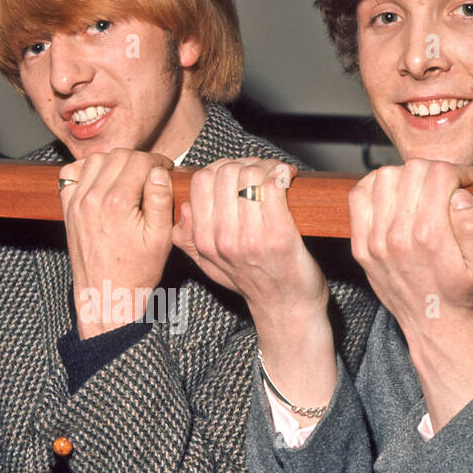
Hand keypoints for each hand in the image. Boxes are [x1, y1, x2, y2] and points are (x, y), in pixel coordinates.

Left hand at [59, 149, 174, 337]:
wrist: (107, 295)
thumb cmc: (136, 272)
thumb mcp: (161, 238)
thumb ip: (160, 199)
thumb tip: (158, 172)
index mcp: (118, 202)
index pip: (139, 161)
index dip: (157, 162)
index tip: (164, 171)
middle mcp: (93, 198)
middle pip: (118, 156)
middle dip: (138, 160)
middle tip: (150, 175)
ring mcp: (77, 202)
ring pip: (95, 160)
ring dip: (114, 162)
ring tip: (128, 178)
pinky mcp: (68, 209)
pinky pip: (71, 174)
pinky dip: (86, 170)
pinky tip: (102, 180)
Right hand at [172, 157, 326, 316]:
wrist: (286, 308)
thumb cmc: (253, 283)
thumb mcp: (209, 266)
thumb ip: (188, 239)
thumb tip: (184, 210)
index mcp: (203, 242)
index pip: (201, 181)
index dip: (221, 168)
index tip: (238, 173)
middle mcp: (223, 239)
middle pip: (226, 172)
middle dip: (246, 163)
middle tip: (261, 172)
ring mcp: (250, 238)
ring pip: (250, 174)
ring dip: (267, 167)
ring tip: (276, 176)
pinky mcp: (279, 236)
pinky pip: (274, 186)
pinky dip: (283, 174)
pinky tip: (288, 178)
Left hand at [349, 159, 472, 428]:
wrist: (436, 328)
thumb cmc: (465, 296)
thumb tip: (461, 196)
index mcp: (430, 236)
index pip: (440, 174)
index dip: (462, 170)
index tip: (472, 180)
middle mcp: (397, 235)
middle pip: (412, 171)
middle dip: (436, 170)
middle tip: (449, 184)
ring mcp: (374, 241)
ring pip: (383, 178)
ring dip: (405, 176)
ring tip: (422, 188)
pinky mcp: (361, 247)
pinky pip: (357, 198)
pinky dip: (374, 187)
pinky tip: (393, 194)